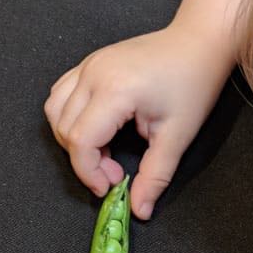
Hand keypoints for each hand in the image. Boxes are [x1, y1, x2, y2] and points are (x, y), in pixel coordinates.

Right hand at [45, 26, 229, 216]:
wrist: (198, 43)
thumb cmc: (193, 82)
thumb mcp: (178, 136)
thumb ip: (155, 176)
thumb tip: (139, 209)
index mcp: (115, 90)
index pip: (79, 141)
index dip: (88, 172)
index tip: (109, 187)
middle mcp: (93, 74)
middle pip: (63, 128)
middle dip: (84, 160)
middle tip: (115, 171)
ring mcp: (88, 65)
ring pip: (55, 110)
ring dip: (72, 138)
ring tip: (106, 149)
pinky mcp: (89, 63)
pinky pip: (62, 94)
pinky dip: (70, 117)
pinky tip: (99, 128)